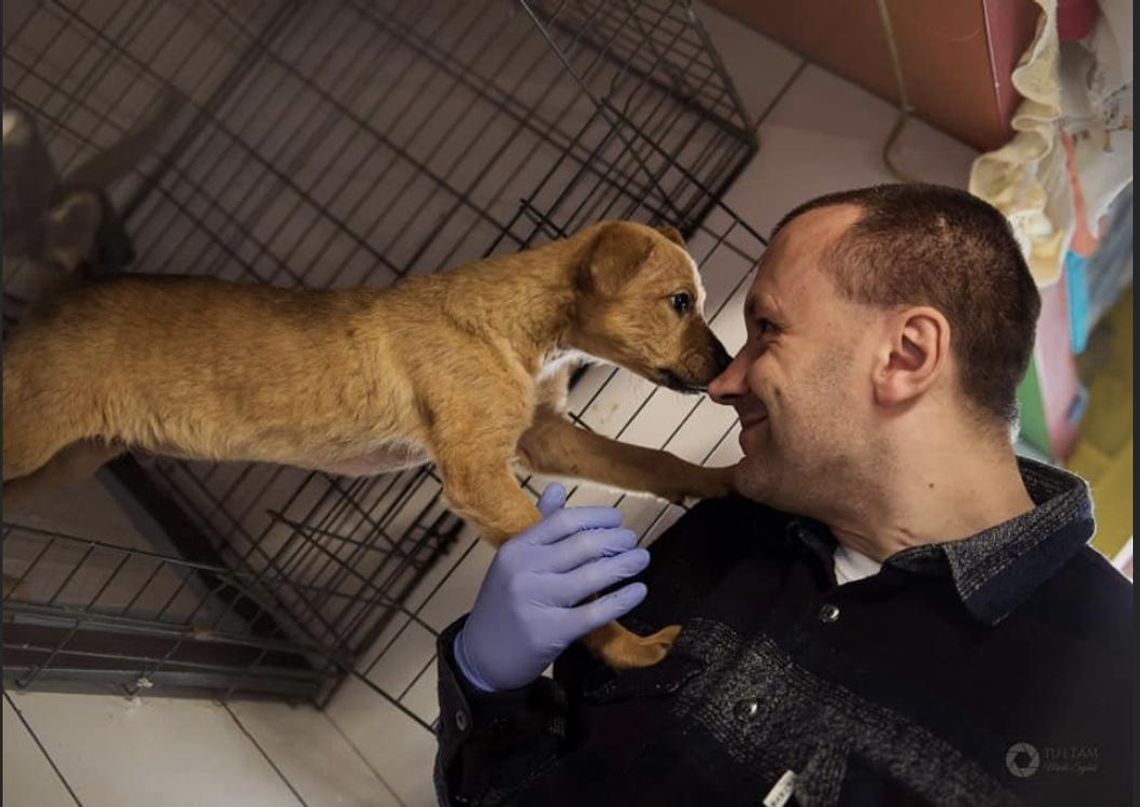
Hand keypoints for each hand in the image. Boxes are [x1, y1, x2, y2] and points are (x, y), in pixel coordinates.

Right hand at [453, 483, 649, 691]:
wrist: (482, 656)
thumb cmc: (504, 603)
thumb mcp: (514, 561)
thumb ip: (539, 527)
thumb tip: (558, 489)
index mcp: (516, 548)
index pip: (564, 521)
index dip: (596, 516)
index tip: (617, 519)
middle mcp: (524, 571)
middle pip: (583, 545)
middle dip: (616, 539)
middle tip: (632, 540)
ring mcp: (536, 602)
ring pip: (593, 575)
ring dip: (625, 564)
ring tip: (641, 559)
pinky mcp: (551, 632)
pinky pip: (596, 611)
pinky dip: (623, 599)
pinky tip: (638, 591)